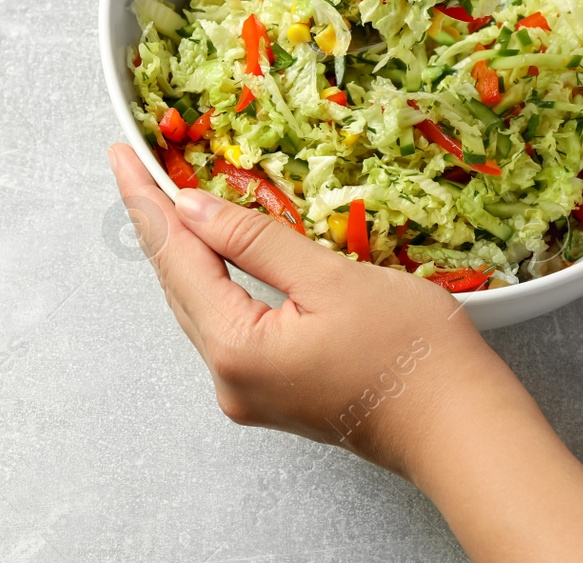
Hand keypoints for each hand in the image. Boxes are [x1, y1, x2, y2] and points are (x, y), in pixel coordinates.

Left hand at [108, 143, 503, 475]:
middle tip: (139, 166)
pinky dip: (220, 281)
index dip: (147, 202)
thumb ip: (255, 240)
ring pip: (203, 307)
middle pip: (179, 286)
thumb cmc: (411, 354)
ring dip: (188, 252)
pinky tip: (220, 253)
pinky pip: (231, 325)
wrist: (460, 425)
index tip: (123, 156)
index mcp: (235, 349)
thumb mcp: (330, 278)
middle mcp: (230, 380)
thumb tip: (192, 208)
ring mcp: (250, 393)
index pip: (174, 259)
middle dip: (159, 224)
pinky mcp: (275, 393)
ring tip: (169, 199)